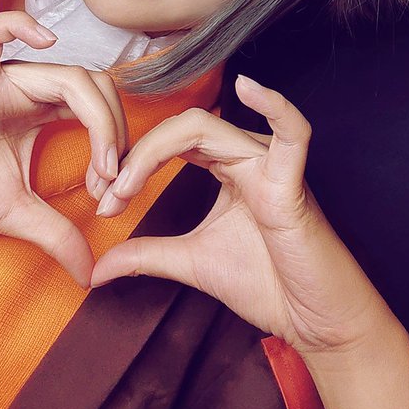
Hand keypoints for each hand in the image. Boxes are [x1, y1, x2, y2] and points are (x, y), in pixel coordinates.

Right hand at [0, 12, 128, 286]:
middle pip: (96, 87)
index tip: (111, 199)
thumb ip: (55, 236)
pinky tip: (45, 41)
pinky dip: (19, 26)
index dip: (119, 148)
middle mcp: (27, 89)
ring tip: (101, 166)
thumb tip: (91, 276)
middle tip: (112, 182)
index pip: (102, 109)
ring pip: (66, 73)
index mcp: (41, 112)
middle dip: (117, 133)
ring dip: (99, 118)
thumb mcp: (14, 215)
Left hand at [90, 74, 397, 356]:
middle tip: (107, 197)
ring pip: (208, 127)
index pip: (171, 141)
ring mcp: (271, 166)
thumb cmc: (267, 284)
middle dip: (135, 157)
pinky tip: (249, 86)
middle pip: (181, 129)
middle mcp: (248, 157)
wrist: (312, 322)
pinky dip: (275, 105)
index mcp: (227, 167)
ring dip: (156, 151)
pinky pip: (292, 133)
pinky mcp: (293, 184)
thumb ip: (146, 256)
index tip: (105, 204)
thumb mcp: (190, 263)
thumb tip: (96, 269)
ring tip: (125, 183)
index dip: (132, 162)